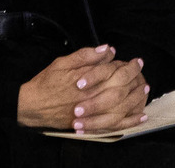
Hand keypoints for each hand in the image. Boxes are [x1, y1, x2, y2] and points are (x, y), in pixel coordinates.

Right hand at [17, 44, 150, 132]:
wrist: (29, 106)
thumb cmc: (46, 82)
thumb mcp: (63, 62)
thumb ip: (86, 55)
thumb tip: (107, 49)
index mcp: (86, 79)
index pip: (114, 70)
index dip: (128, 65)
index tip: (136, 61)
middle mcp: (90, 96)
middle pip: (120, 87)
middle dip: (135, 78)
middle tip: (142, 73)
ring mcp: (90, 112)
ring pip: (120, 106)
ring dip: (136, 97)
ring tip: (145, 89)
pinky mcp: (88, 124)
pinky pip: (113, 124)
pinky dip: (129, 121)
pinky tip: (140, 116)